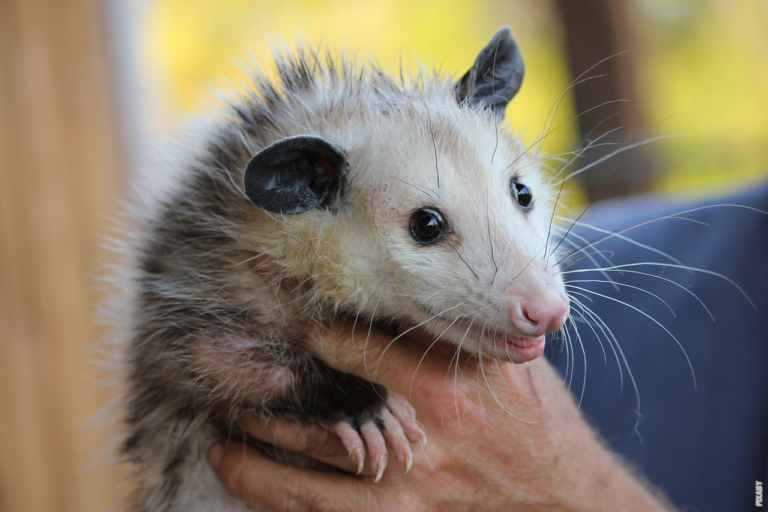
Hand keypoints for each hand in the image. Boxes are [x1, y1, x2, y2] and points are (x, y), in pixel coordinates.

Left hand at [209, 322, 673, 510]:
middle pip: (318, 403)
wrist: (567, 503)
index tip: (268, 296)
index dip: (305, 317)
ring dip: (255, 452)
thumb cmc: (541, 427)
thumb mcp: (509, 367)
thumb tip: (411, 297)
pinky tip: (246, 482)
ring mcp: (405, 485)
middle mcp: (420, 431)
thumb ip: (457, 333)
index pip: (356, 340)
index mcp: (447, 379)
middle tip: (225, 368)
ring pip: (307, 472)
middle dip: (265, 385)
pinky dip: (278, 501)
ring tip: (222, 433)